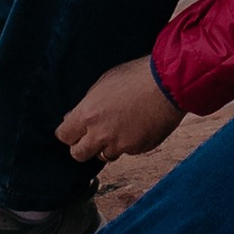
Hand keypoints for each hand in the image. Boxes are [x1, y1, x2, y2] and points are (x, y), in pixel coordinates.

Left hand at [54, 56, 180, 167]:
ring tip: (120, 127)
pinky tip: (138, 126)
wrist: (169, 84)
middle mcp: (100, 134)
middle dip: (83, 146)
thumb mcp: (103, 84)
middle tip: (91, 136)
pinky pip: (127, 151)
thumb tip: (73, 117)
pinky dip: (129, 143)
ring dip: (108, 146)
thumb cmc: (135, 77)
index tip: (73, 130)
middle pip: (78, 154)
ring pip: (104, 156)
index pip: (64, 136)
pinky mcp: (138, 149)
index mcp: (87, 115)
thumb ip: (87, 105)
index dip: (68, 133)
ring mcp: (120, 144)